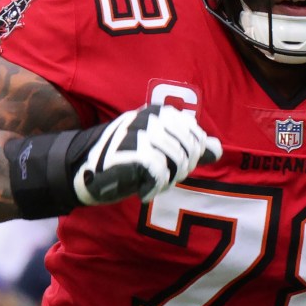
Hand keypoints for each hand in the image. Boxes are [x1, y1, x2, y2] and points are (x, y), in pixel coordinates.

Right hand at [72, 102, 221, 206]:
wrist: (87, 172)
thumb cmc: (127, 162)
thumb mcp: (161, 151)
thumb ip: (189, 148)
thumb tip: (218, 149)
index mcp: (160, 112)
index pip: (196, 135)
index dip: (191, 158)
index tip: (171, 168)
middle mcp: (150, 117)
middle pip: (189, 148)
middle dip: (181, 171)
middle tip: (162, 180)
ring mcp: (138, 132)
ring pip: (177, 158)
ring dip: (168, 180)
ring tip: (151, 186)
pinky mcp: (128, 150)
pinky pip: (159, 170)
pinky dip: (155, 187)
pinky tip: (143, 193)